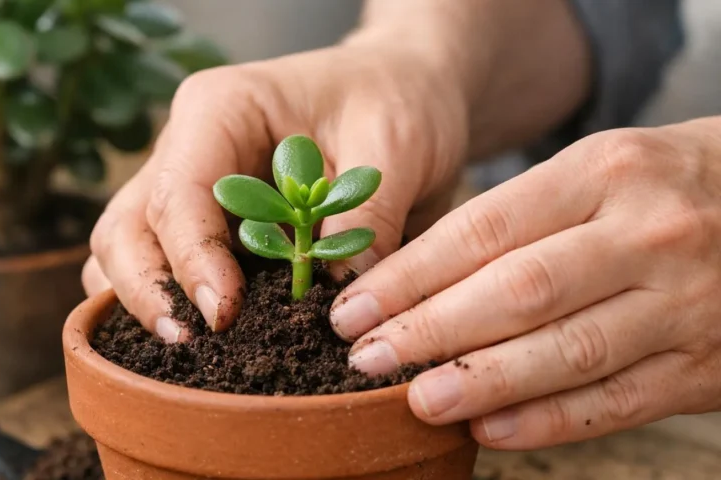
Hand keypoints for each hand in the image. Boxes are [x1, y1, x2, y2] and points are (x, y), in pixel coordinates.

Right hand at [82, 35, 470, 339]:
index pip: (179, 192)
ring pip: (127, 251)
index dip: (193, 259)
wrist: (401, 92)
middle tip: (192, 343)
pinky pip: (164, 267)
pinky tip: (208, 341)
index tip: (224, 314)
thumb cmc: (393, 100)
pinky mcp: (207, 222)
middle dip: (148, 290)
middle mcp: (187, 146)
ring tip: (194, 353)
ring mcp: (190, 186)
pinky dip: (172, 304)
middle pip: (128, 227)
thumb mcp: (393, 146)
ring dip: (148, 303)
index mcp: (219, 109)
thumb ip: (363, 220)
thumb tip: (335, 304)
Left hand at [332, 119, 720, 448]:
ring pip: (566, 351)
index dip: (410, 275)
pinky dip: (548, 421)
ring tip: (416, 398)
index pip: (484, 229)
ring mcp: (683, 304)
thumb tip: (417, 279)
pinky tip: (490, 429)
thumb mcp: (598, 169)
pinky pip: (616, 400)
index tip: (354, 308)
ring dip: (481, 380)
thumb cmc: (664, 185)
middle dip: (430, 329)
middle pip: (517, 291)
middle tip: (365, 357)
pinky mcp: (705, 366)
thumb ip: (520, 218)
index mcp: (604, 173)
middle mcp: (646, 235)